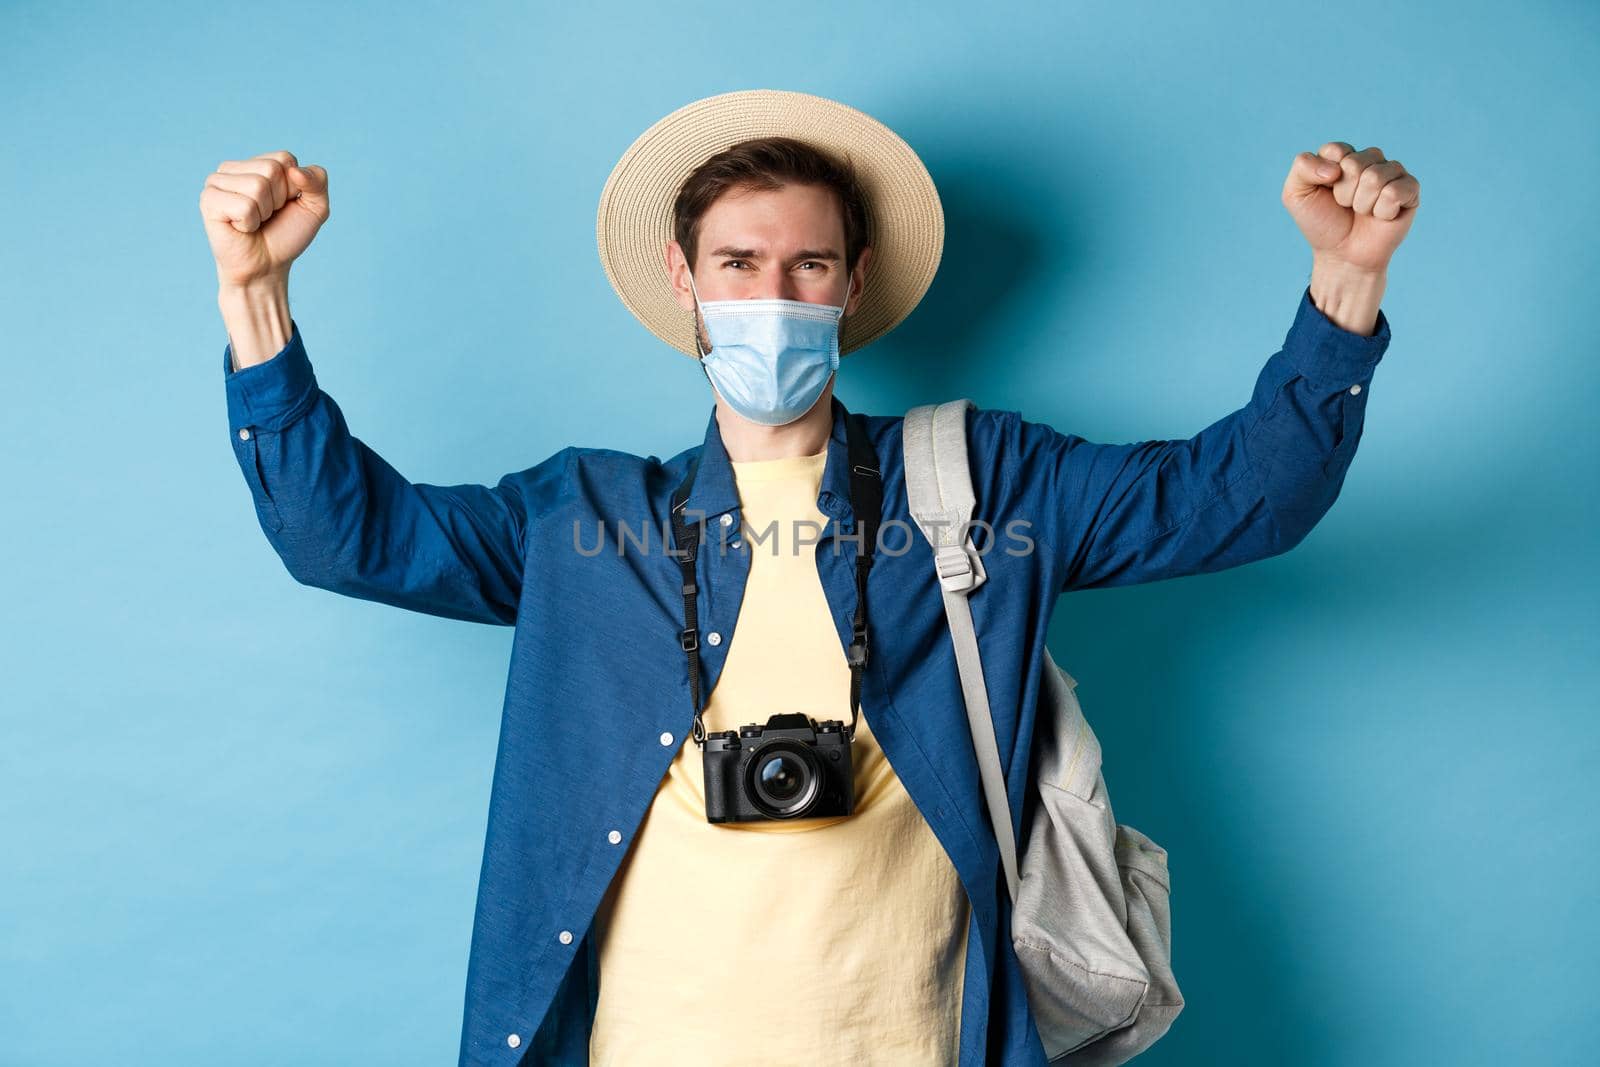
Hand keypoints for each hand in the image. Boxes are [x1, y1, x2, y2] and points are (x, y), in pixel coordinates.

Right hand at [199, 150, 329, 287]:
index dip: (292, 187)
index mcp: (255, 163)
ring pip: (257, 186)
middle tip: (267, 216)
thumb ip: (318, 181)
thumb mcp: (315, 207)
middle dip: (279, 200)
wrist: (266, 267)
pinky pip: (244, 206)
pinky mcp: (208, 200)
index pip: (285, 158)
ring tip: (254, 222)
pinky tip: (240, 228)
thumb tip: (295, 170)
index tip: (282, 205)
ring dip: (264, 212)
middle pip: (271, 169)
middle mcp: (233, 168)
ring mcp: (216, 182)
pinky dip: (249, 223)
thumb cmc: (286, 235)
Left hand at [1282, 142, 1419, 274]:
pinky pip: (1394, 192)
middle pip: (1355, 164)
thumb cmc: (1321, 223)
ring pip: (1375, 177)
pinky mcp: (1410, 189)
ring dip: (1361, 203)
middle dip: (1343, 193)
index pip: (1336, 150)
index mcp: (1344, 155)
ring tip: (1362, 212)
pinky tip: (1380, 216)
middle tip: (1345, 206)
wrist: (1342, 255)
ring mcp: (1392, 172)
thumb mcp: (1295, 194)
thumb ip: (1302, 166)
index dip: (1326, 178)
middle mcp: (1370, 159)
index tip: (1327, 191)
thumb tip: (1336, 167)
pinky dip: (1381, 211)